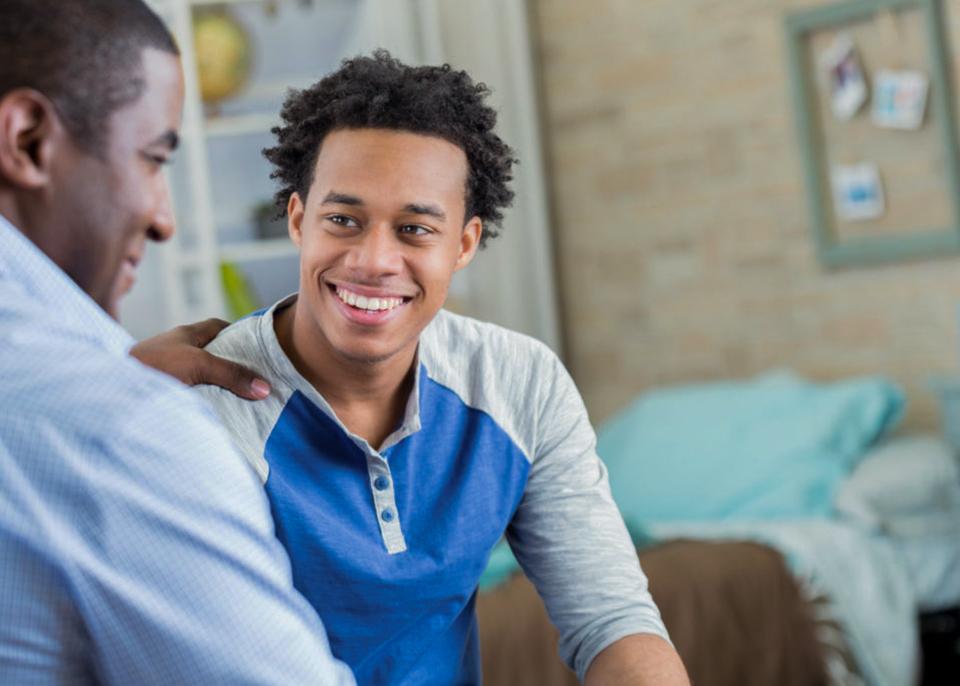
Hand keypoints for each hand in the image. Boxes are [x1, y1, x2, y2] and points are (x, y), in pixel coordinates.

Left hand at [130, 318, 270, 400]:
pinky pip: (191, 394)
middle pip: (213, 353)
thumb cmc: (151, 366)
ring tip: (243, 399)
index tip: (260, 349)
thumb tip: (265, 387)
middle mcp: (178, 350)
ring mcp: (169, 371)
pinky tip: (217, 413)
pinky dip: (205, 401)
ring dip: (219, 385)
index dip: (240, 334)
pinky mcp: (163, 392)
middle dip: (233, 363)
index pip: (218, 327)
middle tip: (257, 379)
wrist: (109, 391)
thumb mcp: (197, 364)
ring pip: (202, 375)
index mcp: (186, 334)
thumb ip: (231, 374)